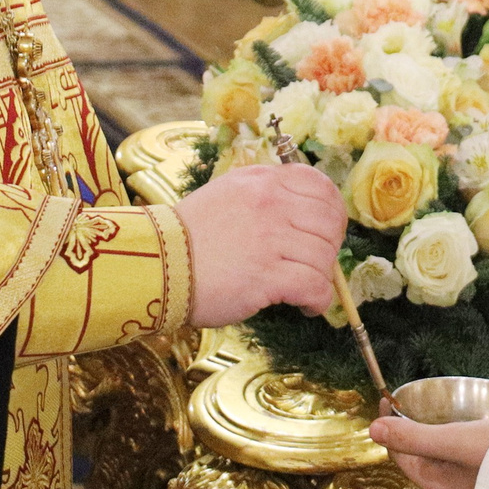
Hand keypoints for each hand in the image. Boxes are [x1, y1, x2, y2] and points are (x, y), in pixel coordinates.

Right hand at [175, 162, 348, 325]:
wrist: (157, 264)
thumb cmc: (190, 234)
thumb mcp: (228, 193)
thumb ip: (264, 193)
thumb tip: (302, 211)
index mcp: (263, 181)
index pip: (320, 186)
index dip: (332, 210)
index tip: (326, 230)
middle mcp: (271, 204)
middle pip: (330, 222)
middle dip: (330, 246)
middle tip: (317, 262)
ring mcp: (271, 239)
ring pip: (325, 256)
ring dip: (322, 277)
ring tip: (305, 288)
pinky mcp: (267, 276)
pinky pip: (315, 286)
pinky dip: (318, 301)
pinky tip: (305, 306)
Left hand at [368, 414, 488, 488]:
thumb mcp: (453, 440)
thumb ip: (413, 436)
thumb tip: (372, 430)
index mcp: (435, 484)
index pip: (399, 454)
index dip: (389, 426)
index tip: (389, 399)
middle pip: (419, 458)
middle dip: (411, 432)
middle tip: (412, 404)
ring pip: (442, 460)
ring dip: (436, 438)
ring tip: (440, 413)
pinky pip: (463, 462)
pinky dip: (458, 445)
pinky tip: (470, 432)